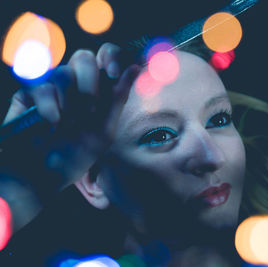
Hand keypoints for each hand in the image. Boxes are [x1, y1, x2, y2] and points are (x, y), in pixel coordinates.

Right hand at [2, 45, 138, 185]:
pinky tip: (51, 125)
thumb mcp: (104, 130)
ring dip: (71, 102)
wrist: (42, 176)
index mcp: (96, 89)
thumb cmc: (75, 155)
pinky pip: (42, 86)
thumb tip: (134, 67)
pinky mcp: (27, 93)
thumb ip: (117, 98)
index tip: (114, 73)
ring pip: (63, 72)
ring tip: (68, 125)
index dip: (111, 56)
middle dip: (90, 84)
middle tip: (89, 110)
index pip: (105, 56)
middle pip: (84, 57)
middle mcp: (74, 83)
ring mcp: (50, 86)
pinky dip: (50, 108)